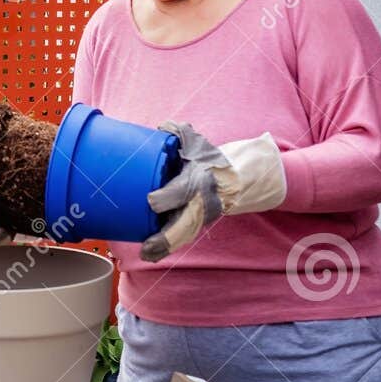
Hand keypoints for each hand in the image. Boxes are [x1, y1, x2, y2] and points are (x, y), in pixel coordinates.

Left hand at [140, 122, 285, 260]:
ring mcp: (199, 216)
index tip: (150, 200)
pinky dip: (166, 248)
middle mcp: (201, 202)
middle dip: (166, 236)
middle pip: (185, 223)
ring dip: (164, 247)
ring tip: (146, 254)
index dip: (166, 197)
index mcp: (200, 180)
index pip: (183, 192)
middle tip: (147, 245)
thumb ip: (179, 132)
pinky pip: (180, 238)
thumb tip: (163, 126)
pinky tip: (150, 255)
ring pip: (182, 235)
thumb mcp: (197, 143)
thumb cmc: (208, 159)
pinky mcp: (194, 224)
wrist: (234, 179)